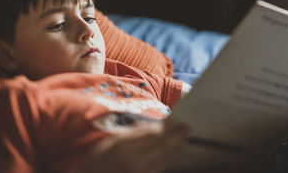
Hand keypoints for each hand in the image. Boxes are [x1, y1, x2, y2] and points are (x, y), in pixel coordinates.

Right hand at [74, 119, 188, 172]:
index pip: (153, 135)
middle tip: (187, 127)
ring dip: (175, 147)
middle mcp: (133, 162)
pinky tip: (172, 152)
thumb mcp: (113, 141)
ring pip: (164, 159)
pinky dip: (168, 159)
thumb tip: (156, 126)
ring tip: (182, 137)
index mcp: (124, 147)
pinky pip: (160, 169)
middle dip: (176, 137)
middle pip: (162, 147)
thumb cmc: (100, 160)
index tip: (177, 120)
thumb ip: (135, 134)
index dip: (168, 127)